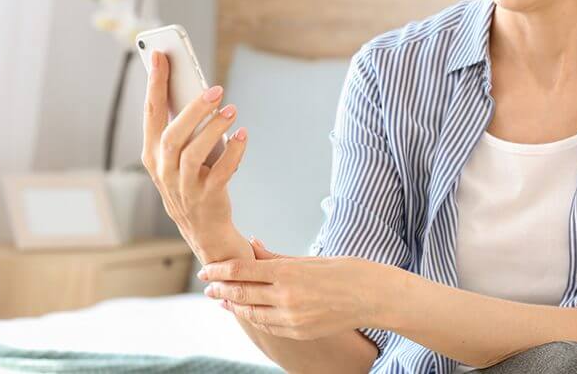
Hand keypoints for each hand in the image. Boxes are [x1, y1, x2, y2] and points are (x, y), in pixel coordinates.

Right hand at [141, 49, 247, 248]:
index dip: (154, 83)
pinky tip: (242, 134)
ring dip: (213, 128)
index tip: (160, 55)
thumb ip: (180, 126)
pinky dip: (233, 151)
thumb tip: (197, 88)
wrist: (203, 229)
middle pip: (172, 134)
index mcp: (152, 154)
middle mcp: (164, 169)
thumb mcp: (176, 155)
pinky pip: (221, 171)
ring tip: (231, 109)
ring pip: (193, 153)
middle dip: (192, 109)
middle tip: (214, 89)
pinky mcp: (208, 197)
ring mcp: (184, 186)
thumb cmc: (190, 180)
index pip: (151, 113)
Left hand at [199, 237, 384, 339]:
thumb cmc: (341, 270)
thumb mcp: (307, 258)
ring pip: (251, 313)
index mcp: (287, 271)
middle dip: (220, 290)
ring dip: (233, 306)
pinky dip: (253, 318)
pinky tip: (245, 312)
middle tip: (206, 286)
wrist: (371, 296)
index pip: (241, 270)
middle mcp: (286, 296)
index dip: (219, 271)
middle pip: (241, 293)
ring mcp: (292, 317)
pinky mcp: (299, 332)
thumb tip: (252, 244)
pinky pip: (268, 326)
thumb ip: (275, 256)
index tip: (205, 270)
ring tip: (222, 300)